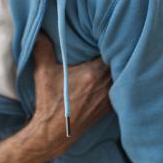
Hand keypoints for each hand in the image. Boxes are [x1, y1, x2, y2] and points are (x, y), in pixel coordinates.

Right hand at [0, 33, 112, 162]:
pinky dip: (119, 79)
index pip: (112, 50)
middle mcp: (107, 84)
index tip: (109, 31)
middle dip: (118, 50)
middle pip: (121, 60)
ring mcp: (111, 96)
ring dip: (120, 65)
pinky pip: (121, 87)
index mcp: (94, 74)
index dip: (113, 39)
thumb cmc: (49, 102)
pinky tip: (114, 74)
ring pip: (123, 74)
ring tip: (117, 53)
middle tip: (116, 39)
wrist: (55, 132)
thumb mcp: (43, 73)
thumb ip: (42, 49)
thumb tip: (39, 30)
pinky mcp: (110, 105)